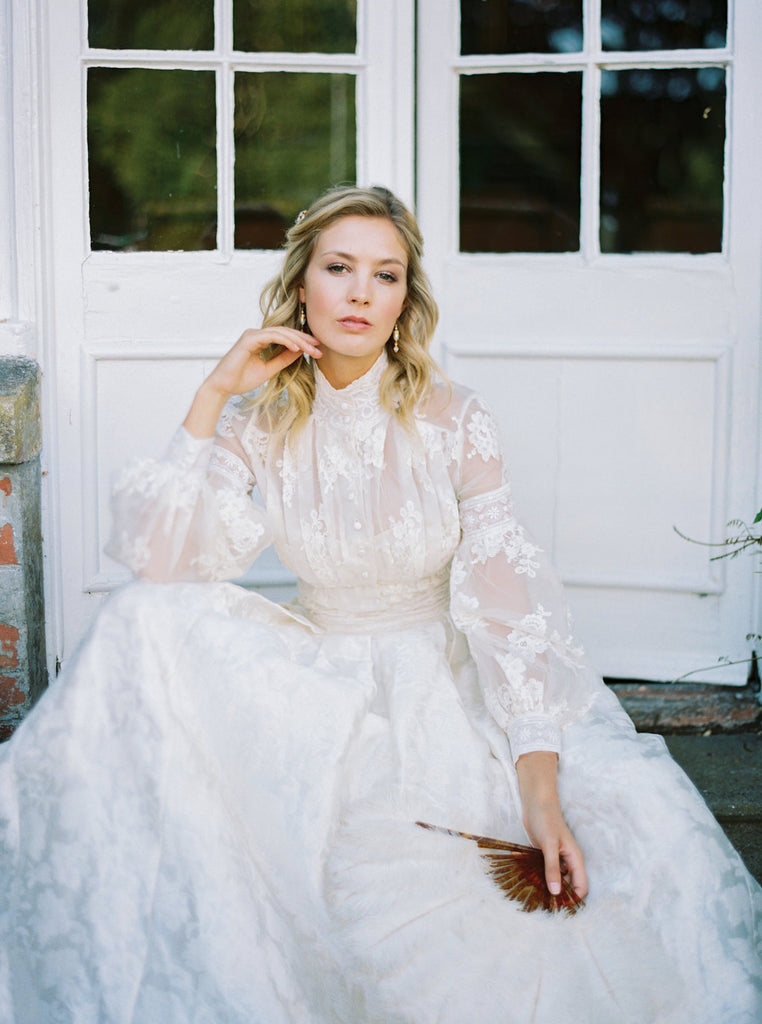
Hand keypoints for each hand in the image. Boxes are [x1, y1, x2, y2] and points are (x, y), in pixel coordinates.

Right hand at [184, 326, 321, 437]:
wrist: (224, 387)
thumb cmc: (242, 379)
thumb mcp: (269, 369)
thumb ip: (283, 359)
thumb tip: (299, 352)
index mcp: (261, 340)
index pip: (285, 337)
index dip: (302, 341)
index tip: (317, 349)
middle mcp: (257, 335)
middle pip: (286, 333)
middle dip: (304, 340)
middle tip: (319, 348)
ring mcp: (252, 335)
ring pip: (281, 333)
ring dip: (298, 340)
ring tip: (311, 349)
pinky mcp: (249, 339)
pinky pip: (272, 336)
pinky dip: (286, 340)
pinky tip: (297, 348)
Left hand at [516, 751, 587, 899]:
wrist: (535, 802)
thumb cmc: (546, 820)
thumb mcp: (549, 845)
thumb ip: (552, 868)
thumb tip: (556, 893)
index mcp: (575, 860)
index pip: (581, 887)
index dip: (573, 900)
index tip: (559, 908)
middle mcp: (567, 862)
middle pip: (567, 886)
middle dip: (557, 896)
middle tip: (541, 904)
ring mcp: (556, 859)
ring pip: (554, 880)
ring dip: (544, 886)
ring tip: (531, 894)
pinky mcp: (544, 856)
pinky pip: (542, 871)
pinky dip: (535, 875)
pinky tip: (523, 875)